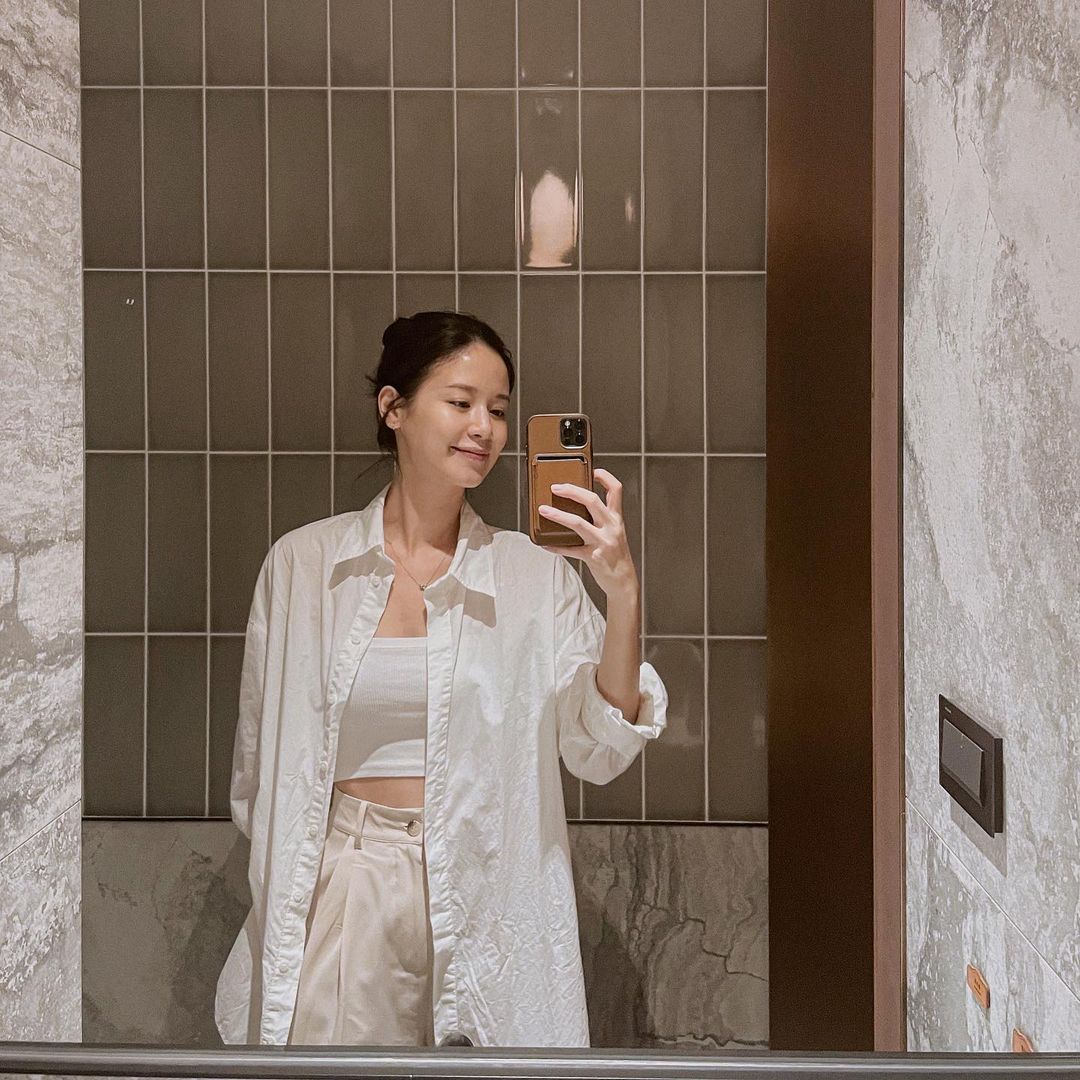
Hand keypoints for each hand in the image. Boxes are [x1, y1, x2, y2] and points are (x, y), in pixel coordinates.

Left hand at [537, 468, 638, 597]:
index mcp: (616, 519)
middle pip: (592, 500)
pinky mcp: (593, 557)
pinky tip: (544, 544)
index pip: (616, 490)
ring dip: (558, 515)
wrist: (624, 581)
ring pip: (578, 522)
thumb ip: (600, 519)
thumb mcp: (614, 533)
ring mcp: (602, 542)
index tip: (593, 469)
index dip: (605, 477)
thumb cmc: (616, 555)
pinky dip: (555, 547)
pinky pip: (570, 550)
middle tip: (556, 487)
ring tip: (543, 510)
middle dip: (572, 491)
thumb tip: (575, 507)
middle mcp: (611, 527)